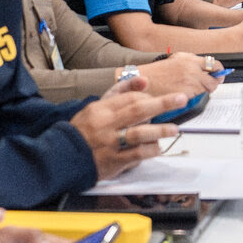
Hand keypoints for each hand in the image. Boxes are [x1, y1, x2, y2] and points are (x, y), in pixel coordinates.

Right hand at [69, 80, 189, 181]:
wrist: (61, 157)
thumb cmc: (84, 130)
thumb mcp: (97, 106)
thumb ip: (121, 92)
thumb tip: (145, 81)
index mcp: (101, 109)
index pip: (129, 98)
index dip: (148, 98)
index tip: (159, 100)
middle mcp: (106, 124)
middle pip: (137, 110)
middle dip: (162, 103)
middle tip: (181, 99)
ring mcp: (109, 143)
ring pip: (138, 133)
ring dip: (159, 130)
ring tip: (174, 129)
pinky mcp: (113, 161)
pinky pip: (136, 154)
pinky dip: (150, 150)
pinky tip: (158, 147)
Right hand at [136, 52, 221, 97]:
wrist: (140, 83)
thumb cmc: (156, 73)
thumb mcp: (174, 60)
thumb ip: (191, 62)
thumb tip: (208, 67)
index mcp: (189, 59)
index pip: (214, 64)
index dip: (219, 71)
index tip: (219, 74)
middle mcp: (192, 70)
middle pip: (214, 79)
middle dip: (213, 82)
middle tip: (209, 85)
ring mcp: (190, 83)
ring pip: (208, 89)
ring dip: (205, 91)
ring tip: (194, 91)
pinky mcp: (186, 95)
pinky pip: (199, 98)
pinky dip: (197, 98)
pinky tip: (187, 97)